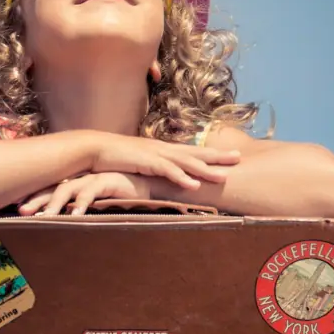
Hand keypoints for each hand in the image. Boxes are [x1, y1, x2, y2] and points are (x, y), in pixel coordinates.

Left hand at [19, 172, 152, 215]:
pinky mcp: (108, 180)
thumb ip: (84, 214)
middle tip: (21, 212)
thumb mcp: (98, 208)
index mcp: (76, 184)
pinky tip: (75, 213)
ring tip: (44, 217)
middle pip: (52, 188)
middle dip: (36, 200)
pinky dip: (82, 202)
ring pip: (67, 188)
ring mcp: (93, 178)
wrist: (150, 184)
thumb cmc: (122, 198)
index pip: (49, 190)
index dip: (34, 198)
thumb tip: (66, 232)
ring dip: (54, 203)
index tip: (17, 208)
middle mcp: (81, 179)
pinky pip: (91, 191)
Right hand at [91, 132, 238, 189]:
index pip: (190, 151)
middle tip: (239, 157)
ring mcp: (155, 154)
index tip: (228, 154)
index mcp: (161, 149)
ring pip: (185, 162)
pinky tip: (194, 184)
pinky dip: (181, 177)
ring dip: (205, 169)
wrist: (94, 149)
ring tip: (224, 176)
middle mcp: (162, 149)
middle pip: (194, 153)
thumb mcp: (137, 161)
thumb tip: (159, 175)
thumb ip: (149, 167)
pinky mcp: (145, 162)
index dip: (210, 153)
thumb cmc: (113, 157)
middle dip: (217, 156)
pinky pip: (167, 171)